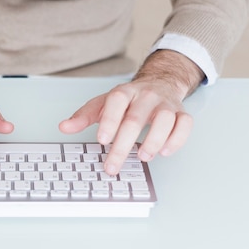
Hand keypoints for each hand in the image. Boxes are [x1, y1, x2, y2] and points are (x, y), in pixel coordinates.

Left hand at [59, 50, 203, 174]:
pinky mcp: (181, 112)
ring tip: (142, 156)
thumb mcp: (103, 103)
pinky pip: (185, 124)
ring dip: (154, 140)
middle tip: (113, 165)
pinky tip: (164, 152)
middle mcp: (146, 95)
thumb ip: (84, 116)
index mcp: (124, 92)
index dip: (109, 120)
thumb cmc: (128, 99)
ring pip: (165, 119)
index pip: (116, 102)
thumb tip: (64, 127)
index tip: (102, 140)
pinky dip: (177, 140)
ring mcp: (165, 103)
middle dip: (123, 145)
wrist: (159, 82)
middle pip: (136, 118)